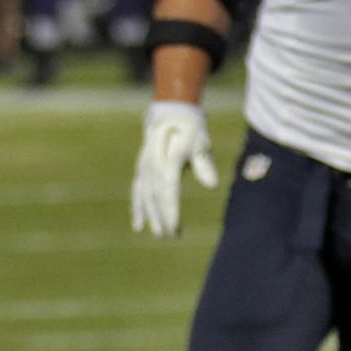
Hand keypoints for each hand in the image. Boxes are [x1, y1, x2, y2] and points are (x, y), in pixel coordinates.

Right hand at [130, 100, 216, 237]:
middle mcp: (152, 165)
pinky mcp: (142, 170)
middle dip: (161, 217)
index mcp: (168, 159)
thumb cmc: (190, 130)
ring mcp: (144, 168)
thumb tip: (212, 185)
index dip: (170, 209)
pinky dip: (138, 209)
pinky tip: (139, 225)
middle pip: (155, 196)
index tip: (174, 227)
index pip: (168, 189)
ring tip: (158, 235)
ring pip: (145, 196)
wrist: (170, 114)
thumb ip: (204, 164)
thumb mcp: (201, 143)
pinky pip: (138, 192)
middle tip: (169, 236)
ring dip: (151, 216)